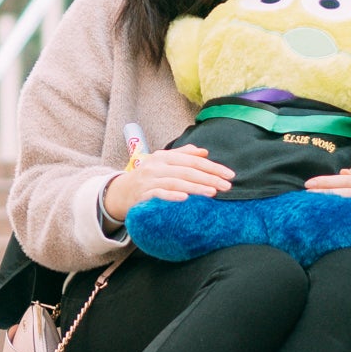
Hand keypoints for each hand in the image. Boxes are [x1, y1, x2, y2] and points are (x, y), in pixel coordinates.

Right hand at [102, 144, 230, 221]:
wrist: (121, 192)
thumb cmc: (148, 177)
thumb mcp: (163, 162)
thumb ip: (183, 155)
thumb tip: (204, 152)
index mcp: (164, 156)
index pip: (193, 160)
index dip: (212, 167)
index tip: (229, 175)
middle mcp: (157, 166)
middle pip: (187, 171)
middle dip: (209, 178)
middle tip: (227, 186)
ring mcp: (149, 180)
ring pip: (176, 182)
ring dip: (196, 187)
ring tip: (212, 192)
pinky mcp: (143, 195)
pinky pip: (159, 194)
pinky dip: (172, 196)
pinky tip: (185, 199)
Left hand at [307, 166, 350, 255]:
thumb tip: (342, 171)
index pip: (348, 180)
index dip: (327, 181)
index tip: (309, 184)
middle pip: (348, 192)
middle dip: (325, 193)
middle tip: (307, 196)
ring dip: (333, 208)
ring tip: (315, 209)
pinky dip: (347, 223)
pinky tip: (332, 224)